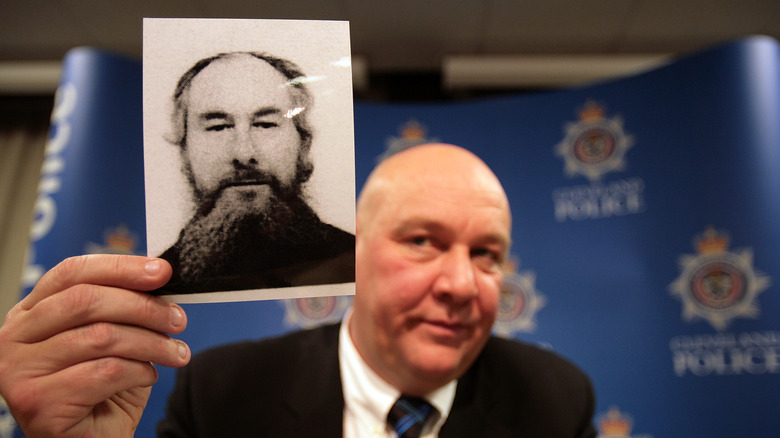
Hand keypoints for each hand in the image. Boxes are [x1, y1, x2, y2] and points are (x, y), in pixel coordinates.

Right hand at [0, 255, 189, 436]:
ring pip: (101, 337)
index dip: (120, 267)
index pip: (72, 272)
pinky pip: (105, 372)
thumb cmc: (103, 389)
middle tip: (177, 319)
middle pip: (86, 301)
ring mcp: (18, 371)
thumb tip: (158, 274)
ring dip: (151, 343)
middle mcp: (13, 338)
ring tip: (176, 352)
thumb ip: (124, 305)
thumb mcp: (114, 336)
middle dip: (143, 306)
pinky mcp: (37, 402)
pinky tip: (148, 376)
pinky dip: (139, 371)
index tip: (162, 271)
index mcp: (30, 313)